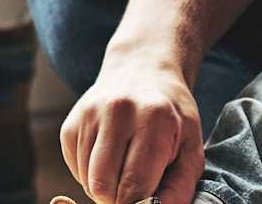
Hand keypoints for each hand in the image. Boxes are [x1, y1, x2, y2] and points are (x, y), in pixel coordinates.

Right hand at [59, 56, 202, 203]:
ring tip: (125, 168)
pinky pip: (76, 170)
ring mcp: (88, 116)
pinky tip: (110, 157)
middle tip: (137, 190)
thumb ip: (180, 186)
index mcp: (153, 118)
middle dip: (119, 200)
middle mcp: (116, 112)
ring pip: (87, 181)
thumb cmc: (171, 115)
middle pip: (103, 187)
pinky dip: (92, 175)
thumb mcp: (191, 146)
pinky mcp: (70, 125)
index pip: (135, 185)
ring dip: (106, 188)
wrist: (142, 70)